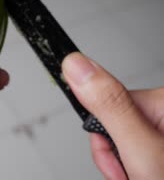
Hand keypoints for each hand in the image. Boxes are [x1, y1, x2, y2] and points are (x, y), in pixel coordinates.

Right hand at [62, 52, 163, 179]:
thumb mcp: (140, 150)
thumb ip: (108, 106)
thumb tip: (77, 65)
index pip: (109, 102)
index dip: (105, 136)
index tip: (118, 157)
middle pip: (114, 123)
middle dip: (116, 155)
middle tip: (133, 174)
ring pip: (122, 141)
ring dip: (124, 166)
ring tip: (142, 178)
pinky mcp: (161, 142)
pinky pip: (134, 150)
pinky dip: (134, 169)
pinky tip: (146, 176)